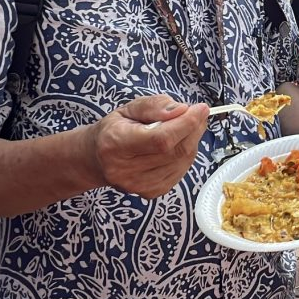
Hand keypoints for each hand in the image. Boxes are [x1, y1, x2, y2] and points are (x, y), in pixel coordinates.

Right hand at [85, 95, 208, 198]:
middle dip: (194, 128)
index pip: (161, 139)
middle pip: (176, 150)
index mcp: (116, 144)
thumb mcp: (129, 108)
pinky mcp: (151, 192)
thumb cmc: (115, 129)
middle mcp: (126, 170)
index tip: (200, 108)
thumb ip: (155, 106)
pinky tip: (177, 145)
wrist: (97, 158)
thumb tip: (182, 110)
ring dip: (192, 140)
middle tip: (198, 113)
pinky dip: (186, 154)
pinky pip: (181, 170)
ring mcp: (139, 185)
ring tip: (183, 127)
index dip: (186, 124)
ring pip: (183, 160)